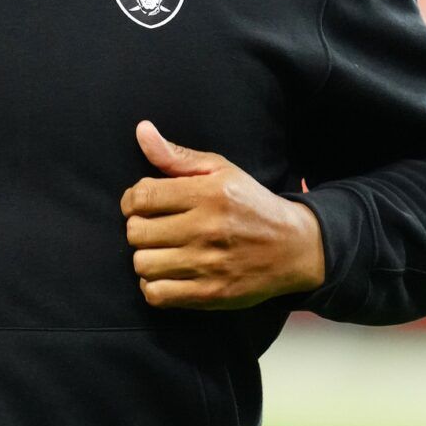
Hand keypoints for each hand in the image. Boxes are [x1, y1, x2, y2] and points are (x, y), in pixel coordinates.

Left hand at [120, 120, 325, 309]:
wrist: (294, 248)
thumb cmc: (252, 204)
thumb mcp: (220, 171)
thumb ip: (177, 155)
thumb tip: (141, 131)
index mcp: (209, 194)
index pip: (141, 197)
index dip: (131, 201)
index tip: (141, 205)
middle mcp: (207, 229)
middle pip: (136, 232)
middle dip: (139, 228)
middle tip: (154, 228)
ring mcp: (208, 264)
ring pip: (142, 264)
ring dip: (146, 258)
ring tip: (162, 251)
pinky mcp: (210, 294)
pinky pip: (156, 295)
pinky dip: (153, 286)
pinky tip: (167, 274)